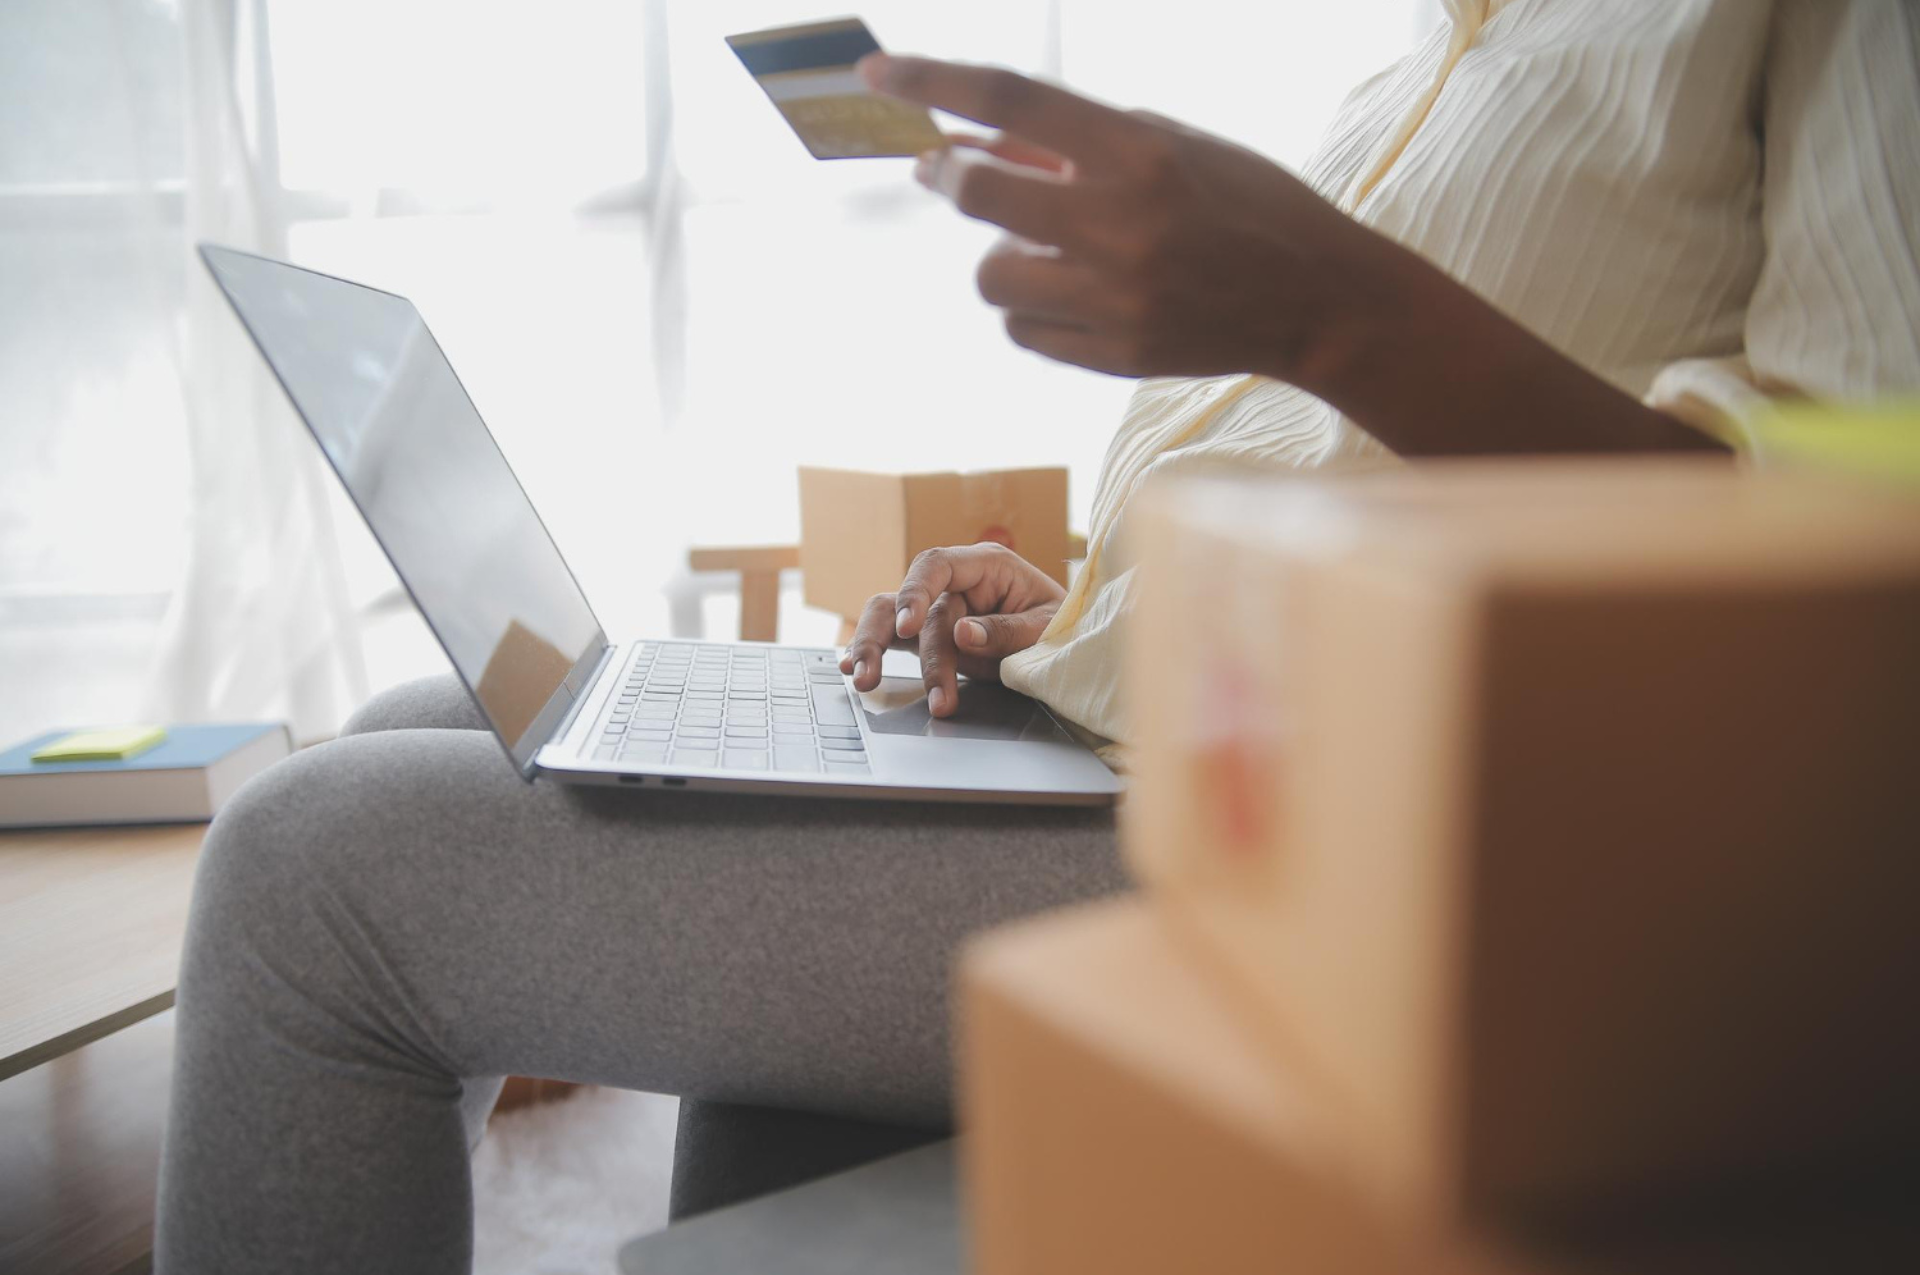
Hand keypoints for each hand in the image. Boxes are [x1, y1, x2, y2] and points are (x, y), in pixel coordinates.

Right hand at [838, 543, 1065, 717]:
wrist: (1067, 640)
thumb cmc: (1061, 624)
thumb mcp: (1047, 627)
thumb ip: (1007, 631)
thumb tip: (962, 634)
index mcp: (986, 566)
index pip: (937, 564)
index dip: (916, 592)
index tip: (910, 626)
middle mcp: (956, 584)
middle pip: (907, 600)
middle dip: (891, 640)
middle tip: (878, 675)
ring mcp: (939, 609)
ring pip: (889, 617)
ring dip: (872, 647)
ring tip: (862, 681)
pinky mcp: (931, 636)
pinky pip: (895, 639)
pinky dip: (873, 652)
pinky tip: (852, 670)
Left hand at [861, 54, 1726, 458]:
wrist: (1319, 301)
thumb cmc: (1243, 204)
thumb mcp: (1170, 144)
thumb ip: (1075, 141)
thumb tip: (970, 142)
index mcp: (1139, 151)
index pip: (1009, 100)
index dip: (932, 82)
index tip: (877, 72)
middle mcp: (1121, 222)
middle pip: (977, 195)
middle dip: (951, 179)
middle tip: (947, 171)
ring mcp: (1116, 296)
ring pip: (990, 277)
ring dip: (998, 256)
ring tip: (1040, 247)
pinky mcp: (1115, 354)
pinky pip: (1024, 331)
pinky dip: (1033, 309)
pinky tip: (1075, 294)